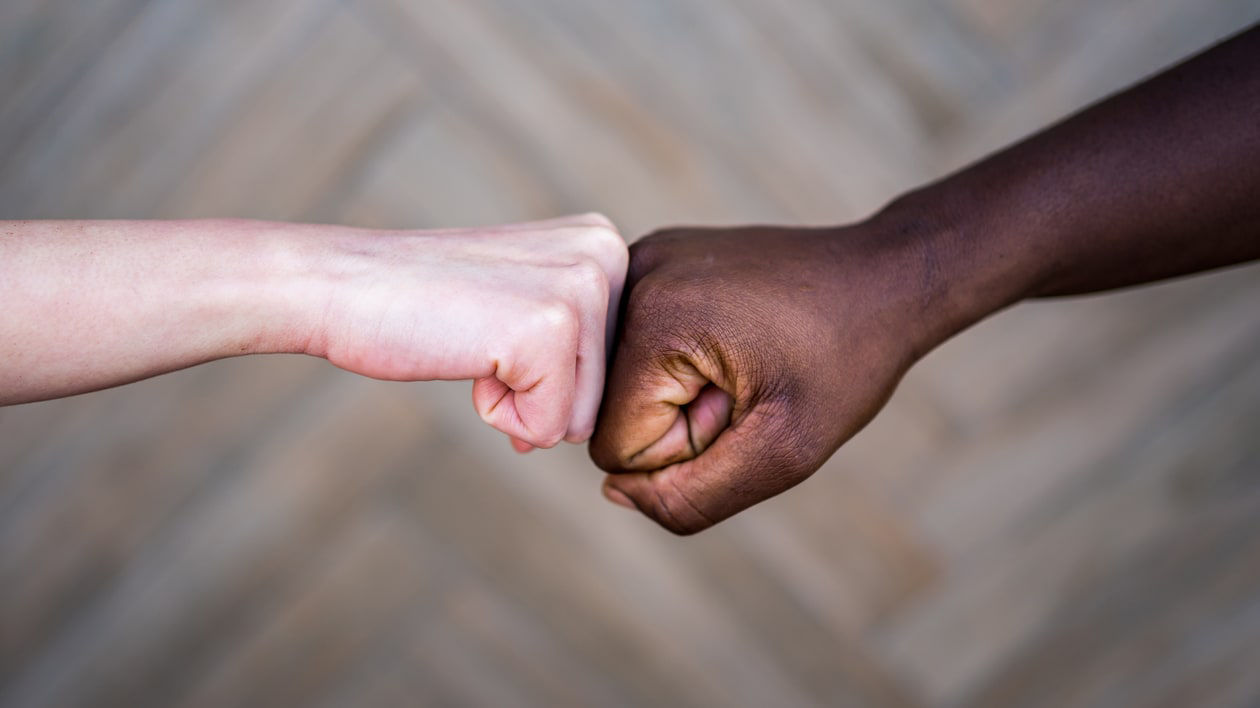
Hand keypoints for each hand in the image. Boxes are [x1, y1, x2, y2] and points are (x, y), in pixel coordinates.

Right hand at [309, 213, 626, 449]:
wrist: (340, 284)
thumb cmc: (424, 305)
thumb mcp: (524, 301)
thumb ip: (576, 343)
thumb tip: (586, 426)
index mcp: (606, 244)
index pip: (616, 365)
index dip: (550, 374)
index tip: (496, 327)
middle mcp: (607, 254)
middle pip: (606, 393)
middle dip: (538, 392)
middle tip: (479, 336)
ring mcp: (581, 288)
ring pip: (581, 416)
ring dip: (520, 404)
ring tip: (473, 344)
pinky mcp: (549, 331)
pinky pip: (547, 427)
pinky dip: (500, 415)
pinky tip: (466, 357)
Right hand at [589, 217, 961, 532]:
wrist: (885, 277)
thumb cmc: (846, 361)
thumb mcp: (785, 451)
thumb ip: (694, 497)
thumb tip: (616, 492)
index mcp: (653, 318)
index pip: (615, 447)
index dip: (689, 448)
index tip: (746, 403)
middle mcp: (630, 275)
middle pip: (610, 412)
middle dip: (681, 419)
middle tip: (750, 382)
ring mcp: (639, 260)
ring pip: (620, 382)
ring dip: (680, 392)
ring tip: (744, 360)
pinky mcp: (654, 259)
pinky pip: (636, 347)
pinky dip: (679, 360)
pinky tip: (733, 337)